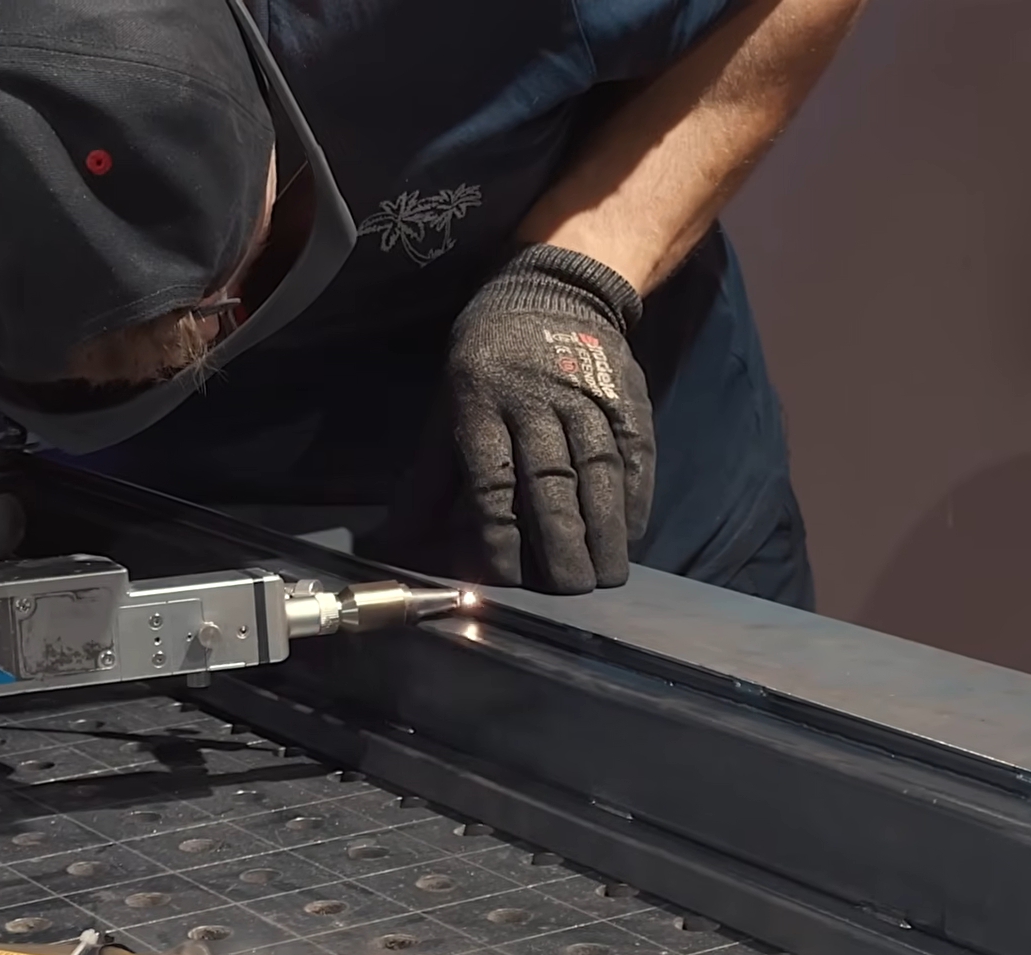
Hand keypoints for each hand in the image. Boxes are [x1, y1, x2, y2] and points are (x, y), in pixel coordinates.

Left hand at [443, 244, 655, 592]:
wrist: (551, 290)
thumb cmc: (486, 363)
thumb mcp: (446, 409)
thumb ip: (429, 480)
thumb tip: (395, 542)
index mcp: (480, 404)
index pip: (490, 479)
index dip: (499, 532)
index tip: (508, 576)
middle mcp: (534, 400)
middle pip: (551, 479)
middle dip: (562, 540)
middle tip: (570, 588)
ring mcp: (585, 395)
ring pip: (599, 468)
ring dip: (605, 527)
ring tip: (608, 573)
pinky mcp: (625, 394)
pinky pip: (634, 450)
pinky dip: (636, 494)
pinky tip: (632, 531)